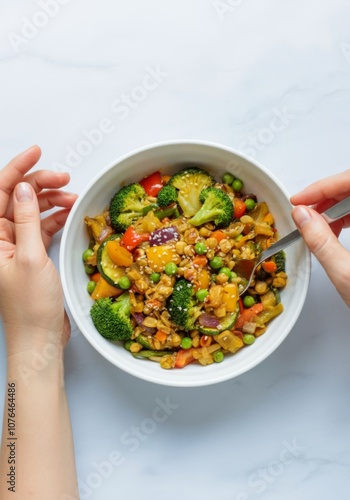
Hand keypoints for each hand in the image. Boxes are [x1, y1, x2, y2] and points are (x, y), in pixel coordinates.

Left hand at [0, 146, 76, 354]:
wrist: (40, 337)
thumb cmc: (30, 306)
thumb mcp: (29, 258)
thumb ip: (24, 220)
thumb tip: (23, 188)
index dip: (15, 169)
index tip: (36, 152)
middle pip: (15, 198)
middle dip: (39, 183)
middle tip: (64, 177)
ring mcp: (14, 246)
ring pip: (29, 210)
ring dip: (50, 200)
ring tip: (72, 196)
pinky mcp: (29, 254)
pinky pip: (39, 226)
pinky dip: (54, 217)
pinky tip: (69, 212)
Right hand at [290, 169, 349, 306]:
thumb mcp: (346, 274)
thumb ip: (321, 241)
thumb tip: (303, 216)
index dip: (324, 187)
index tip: (301, 200)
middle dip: (327, 196)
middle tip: (304, 211)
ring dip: (335, 207)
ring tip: (316, 224)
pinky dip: (346, 217)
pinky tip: (332, 229)